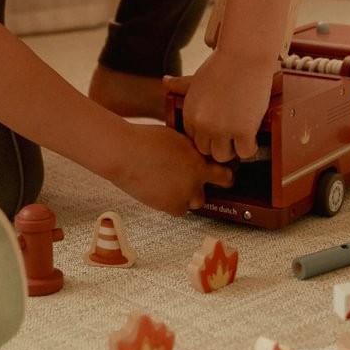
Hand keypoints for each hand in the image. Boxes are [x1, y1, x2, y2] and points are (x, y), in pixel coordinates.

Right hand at [109, 123, 233, 215]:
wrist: (124, 153)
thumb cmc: (145, 140)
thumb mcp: (178, 138)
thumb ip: (192, 150)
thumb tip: (199, 154)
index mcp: (199, 163)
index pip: (225, 176)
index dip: (226, 176)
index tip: (224, 176)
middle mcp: (194, 182)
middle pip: (208, 192)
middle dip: (201, 187)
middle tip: (191, 181)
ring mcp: (181, 195)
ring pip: (194, 203)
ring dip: (188, 196)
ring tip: (174, 185)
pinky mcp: (167, 205)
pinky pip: (178, 210)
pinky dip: (173, 204)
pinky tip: (163, 192)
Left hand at [163, 50, 274, 161]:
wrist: (245, 56)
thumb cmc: (223, 64)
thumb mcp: (197, 78)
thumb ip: (181, 85)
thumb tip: (166, 81)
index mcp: (190, 113)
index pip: (194, 139)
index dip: (208, 137)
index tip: (218, 132)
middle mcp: (202, 124)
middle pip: (206, 151)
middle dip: (218, 146)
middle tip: (231, 138)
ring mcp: (222, 129)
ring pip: (223, 156)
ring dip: (233, 150)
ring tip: (241, 139)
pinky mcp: (243, 131)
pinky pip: (244, 152)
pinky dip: (250, 147)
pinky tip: (252, 137)